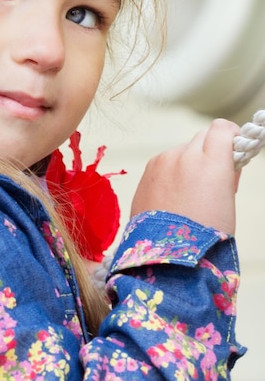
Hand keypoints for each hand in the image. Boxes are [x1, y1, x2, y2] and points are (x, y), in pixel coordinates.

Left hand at [131, 119, 240, 234]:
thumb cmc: (206, 232)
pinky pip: (165, 163)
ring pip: (181, 150)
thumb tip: (223, 163)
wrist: (167, 252)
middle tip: (215, 175)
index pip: (222, 128)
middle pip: (201, 137)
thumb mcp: (227, 200)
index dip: (231, 136)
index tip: (233, 149)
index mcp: (210, 162)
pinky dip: (173, 172)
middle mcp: (184, 155)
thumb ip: (224, 174)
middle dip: (210, 150)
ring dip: (189, 162)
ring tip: (192, 193)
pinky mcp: (148, 171)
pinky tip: (174, 196)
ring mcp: (162, 161)